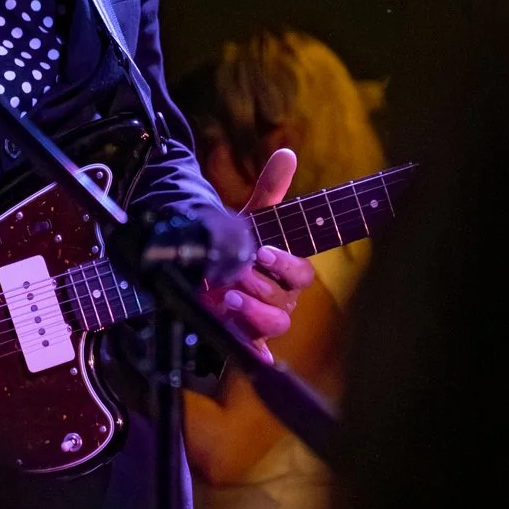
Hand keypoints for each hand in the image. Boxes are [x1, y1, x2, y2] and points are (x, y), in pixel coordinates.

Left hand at [203, 148, 313, 359]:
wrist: (208, 262)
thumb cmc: (238, 240)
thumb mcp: (251, 215)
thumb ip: (269, 188)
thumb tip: (286, 153)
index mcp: (286, 270)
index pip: (300, 274)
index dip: (284, 264)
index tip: (262, 252)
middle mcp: (280, 296)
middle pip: (285, 301)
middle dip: (261, 287)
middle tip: (237, 274)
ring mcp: (262, 318)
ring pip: (275, 324)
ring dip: (254, 313)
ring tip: (229, 297)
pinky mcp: (244, 334)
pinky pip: (257, 351)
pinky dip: (258, 354)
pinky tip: (255, 356)